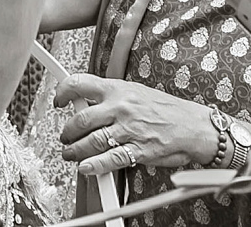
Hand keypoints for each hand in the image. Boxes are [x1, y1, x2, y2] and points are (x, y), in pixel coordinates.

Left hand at [54, 71, 224, 176]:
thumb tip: (85, 103)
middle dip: (67, 132)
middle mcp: (121, 107)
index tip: (58, 101)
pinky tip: (86, 167)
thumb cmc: (164, 109)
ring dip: (75, 151)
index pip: (80, 84)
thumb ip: (110, 97)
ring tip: (71, 154)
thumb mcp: (135, 92)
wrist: (193, 125)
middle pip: (80, 119)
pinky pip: (110, 159)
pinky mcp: (138, 149)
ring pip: (91, 141)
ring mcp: (129, 129)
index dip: (63, 92)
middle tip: (64, 138)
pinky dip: (94, 166)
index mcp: (118, 89)